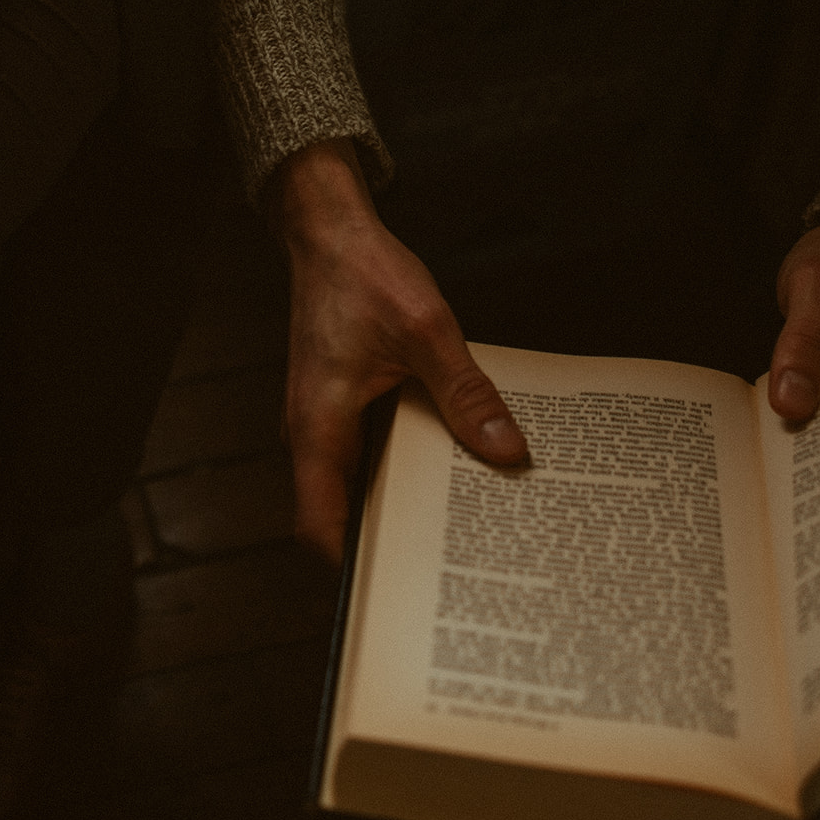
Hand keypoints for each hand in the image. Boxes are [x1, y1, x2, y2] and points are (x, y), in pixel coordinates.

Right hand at [271, 140, 529, 560]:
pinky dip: (407, 461)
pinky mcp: (341, 402)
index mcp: (318, 429)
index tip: (406, 587)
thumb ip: (466, 393)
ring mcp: (324, 420)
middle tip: (458, 560)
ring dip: (404, 498)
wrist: (330, 231)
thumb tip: (507, 450)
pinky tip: (454, 455)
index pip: (319, 526)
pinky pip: (371, 450)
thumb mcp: (427, 332)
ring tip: (466, 517)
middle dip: (395, 539)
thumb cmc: (362, 275)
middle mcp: (312, 433)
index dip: (354, 568)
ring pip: (360, 482)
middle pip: (344, 513)